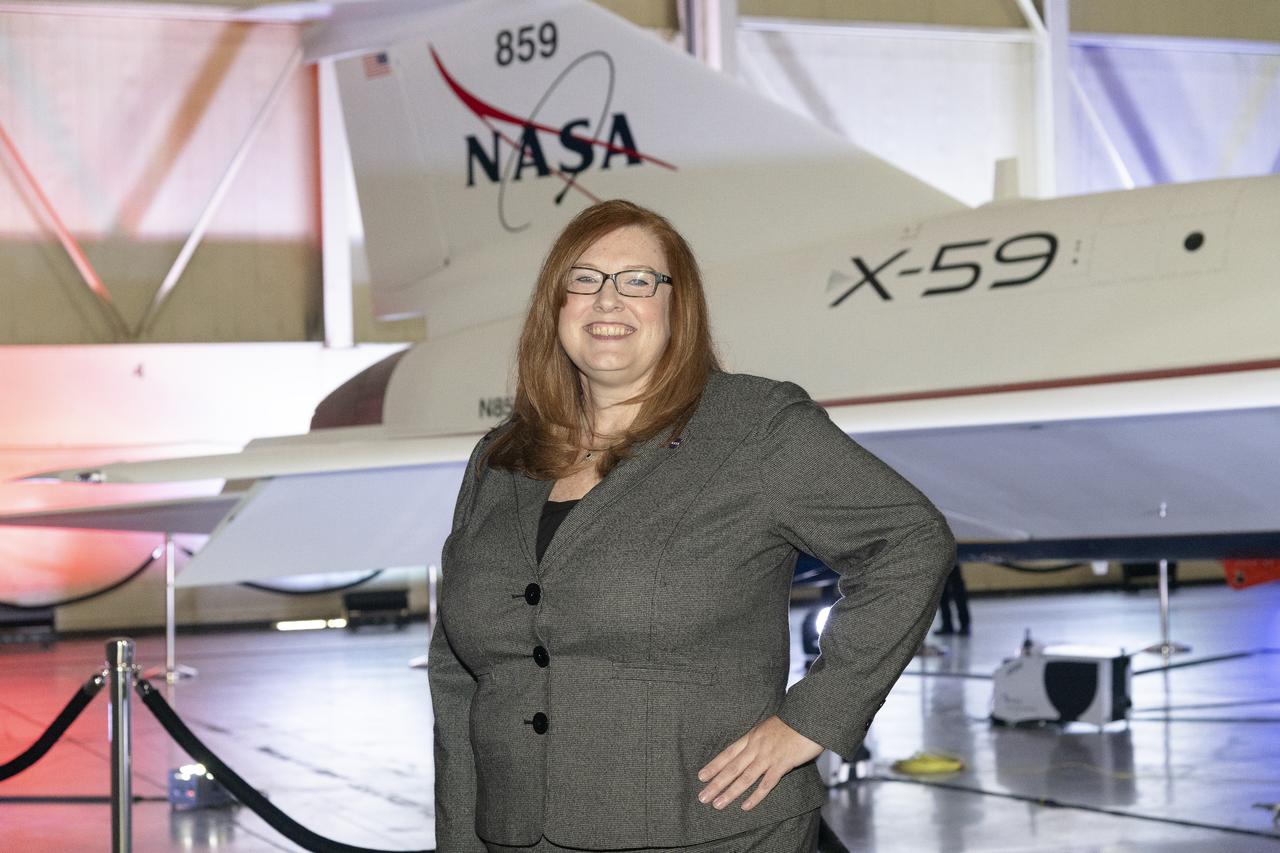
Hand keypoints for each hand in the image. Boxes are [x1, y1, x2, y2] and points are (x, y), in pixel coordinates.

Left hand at [696, 715, 822, 810]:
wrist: (809, 717)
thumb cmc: (793, 722)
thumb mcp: (769, 727)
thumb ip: (758, 739)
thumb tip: (750, 750)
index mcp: (751, 736)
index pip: (728, 753)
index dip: (714, 766)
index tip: (701, 776)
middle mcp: (756, 747)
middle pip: (731, 768)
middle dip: (716, 783)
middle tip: (702, 797)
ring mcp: (768, 756)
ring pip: (744, 777)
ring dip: (730, 792)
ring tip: (717, 804)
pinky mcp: (782, 764)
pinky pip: (766, 784)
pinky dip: (755, 796)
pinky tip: (745, 806)